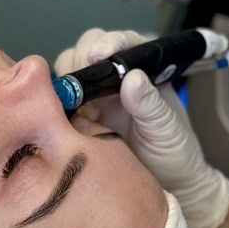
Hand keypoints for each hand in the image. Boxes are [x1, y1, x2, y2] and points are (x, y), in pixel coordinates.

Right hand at [55, 28, 228, 227]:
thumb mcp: (166, 128)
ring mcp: (95, 98)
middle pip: (86, 51)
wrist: (167, 185)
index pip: (121, 43)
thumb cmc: (174, 152)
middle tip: (80, 83)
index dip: (107, 43)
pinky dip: (53, 107)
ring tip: (70, 103)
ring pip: (68, 75)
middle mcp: (115, 79)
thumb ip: (150, 104)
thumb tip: (133, 78)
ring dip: (65, 83)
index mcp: (141, 70)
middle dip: (79, 60)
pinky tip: (57, 117)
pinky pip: (60, 105)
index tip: (98, 55)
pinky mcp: (78, 119)